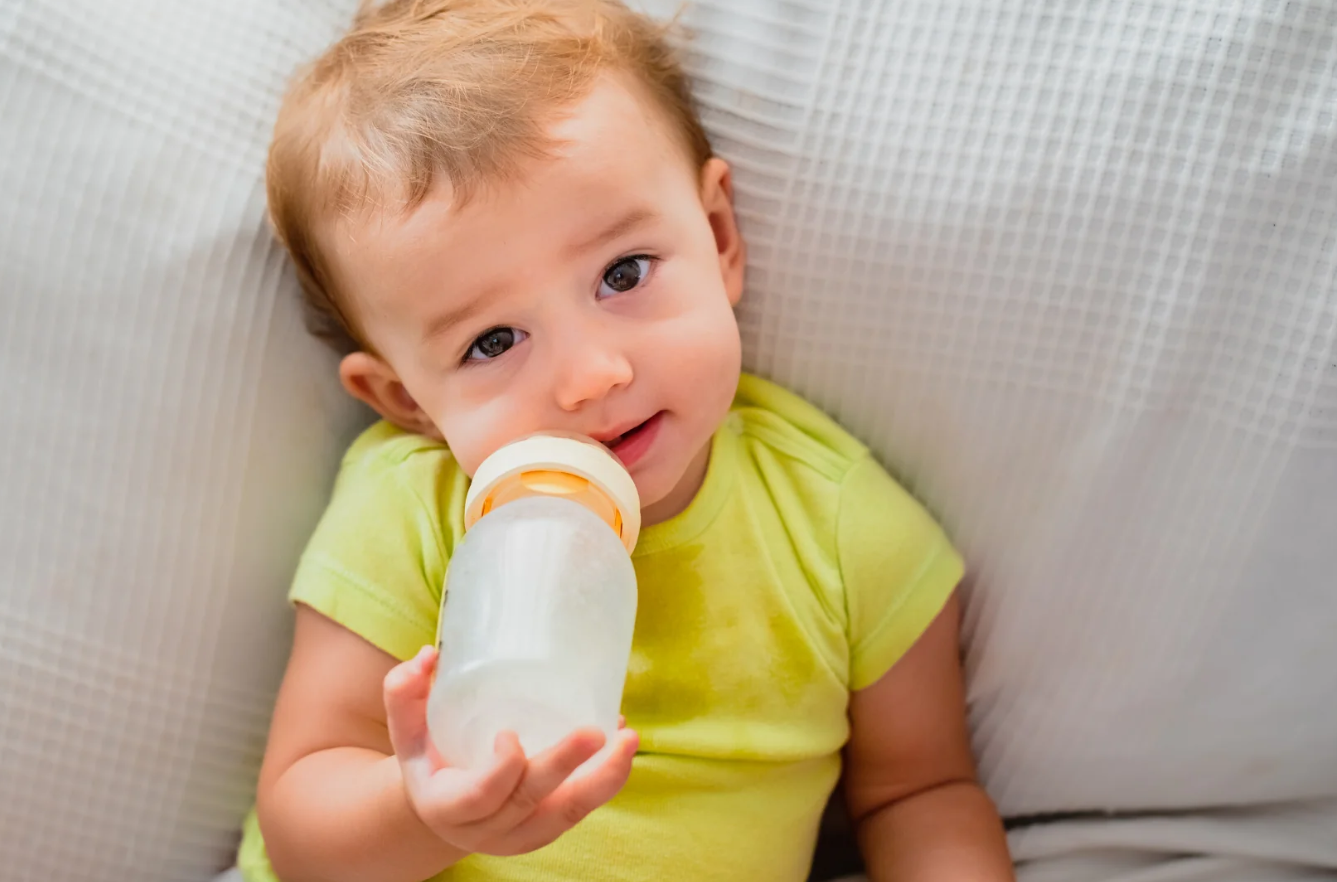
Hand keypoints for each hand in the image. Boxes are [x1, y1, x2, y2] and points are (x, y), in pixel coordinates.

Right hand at [383, 645, 638, 856]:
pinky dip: (606, 780)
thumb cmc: (427, 760)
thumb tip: (430, 655)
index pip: (480, 795)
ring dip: (603, 779)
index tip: (510, 736)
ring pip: (567, 813)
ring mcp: (520, 835)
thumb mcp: (406, 731)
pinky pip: (580, 810)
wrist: (440, 810)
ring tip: (628, 738)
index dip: (501, 771)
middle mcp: (486, 829)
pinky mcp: (546, 829)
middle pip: (531, 800)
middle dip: (565, 766)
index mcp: (447, 806)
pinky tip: (622, 745)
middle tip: (596, 731)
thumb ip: (404, 691)